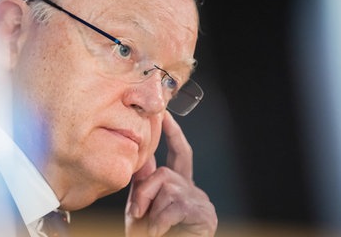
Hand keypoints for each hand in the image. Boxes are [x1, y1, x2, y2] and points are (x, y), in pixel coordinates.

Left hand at [125, 112, 217, 235]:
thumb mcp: (140, 210)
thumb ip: (143, 184)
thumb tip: (142, 156)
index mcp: (179, 187)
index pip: (180, 154)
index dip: (173, 134)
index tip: (166, 114)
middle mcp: (194, 191)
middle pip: (166, 172)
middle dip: (144, 191)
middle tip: (135, 215)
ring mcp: (202, 204)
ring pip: (168, 188)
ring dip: (151, 212)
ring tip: (150, 231)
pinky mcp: (206, 217)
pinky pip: (176, 205)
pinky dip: (160, 222)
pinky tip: (158, 233)